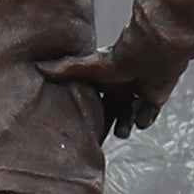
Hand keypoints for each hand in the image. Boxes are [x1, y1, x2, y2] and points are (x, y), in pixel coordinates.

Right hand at [40, 20, 182, 137]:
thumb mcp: (88, 68)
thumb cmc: (120, 58)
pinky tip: (141, 118)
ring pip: (129, 116)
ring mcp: (138, 92)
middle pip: (111, 112)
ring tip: (122, 130)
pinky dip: (145, 119)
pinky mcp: (155, 97)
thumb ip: (66, 70)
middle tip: (100, 139)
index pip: (93, 101)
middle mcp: (121, 87)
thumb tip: (38, 67)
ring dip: (125, 125)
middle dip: (106, 125)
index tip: (81, 129)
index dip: (88, 114)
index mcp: (104, 80)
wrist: (153, 54)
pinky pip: (148, 115)